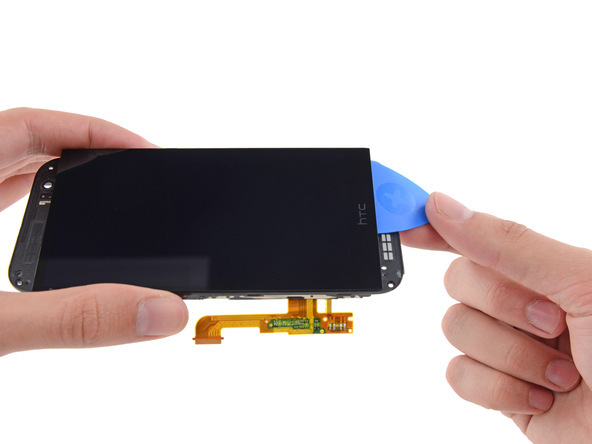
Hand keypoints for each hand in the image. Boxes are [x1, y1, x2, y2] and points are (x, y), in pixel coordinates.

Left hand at [0, 108, 187, 356]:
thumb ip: (72, 320)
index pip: (30, 126)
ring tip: (111, 197)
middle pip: (29, 143)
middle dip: (89, 153)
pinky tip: (62, 234)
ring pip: (13, 170)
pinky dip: (39, 206)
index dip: (92, 129)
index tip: (143, 152)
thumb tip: (159, 310)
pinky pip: (1, 199)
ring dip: (64, 175)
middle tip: (138, 178)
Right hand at [401, 192, 591, 442]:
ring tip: (563, 372)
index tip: (406, 223)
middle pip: (459, 280)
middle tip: (553, 323)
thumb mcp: (582, 283)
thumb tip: (443, 207)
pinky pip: (458, 375)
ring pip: (454, 329)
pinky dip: (499, 389)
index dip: (439, 226)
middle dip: (502, 305)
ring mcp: (509, 346)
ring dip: (510, 355)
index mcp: (547, 268)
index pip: (478, 235)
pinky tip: (542, 396)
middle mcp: (524, 302)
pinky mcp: (498, 390)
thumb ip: (509, 244)